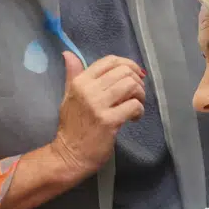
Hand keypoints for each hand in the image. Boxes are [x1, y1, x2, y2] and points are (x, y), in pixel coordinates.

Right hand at [48, 52, 145, 180]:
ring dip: (140, 94)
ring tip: (135, 105)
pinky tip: (133, 118)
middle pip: (124, 72)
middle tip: (136, 94)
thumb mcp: (69, 96)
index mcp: (80, 82)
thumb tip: (68, 54)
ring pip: (131, 85)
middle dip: (136, 81)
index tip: (134, 76)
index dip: (128, 64)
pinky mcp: (109, 121)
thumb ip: (73, 74)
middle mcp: (88, 90)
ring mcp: (98, 106)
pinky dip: (139, 110)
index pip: (109, 61)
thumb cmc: (71, 127)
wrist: (70, 155)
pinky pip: (134, 105)